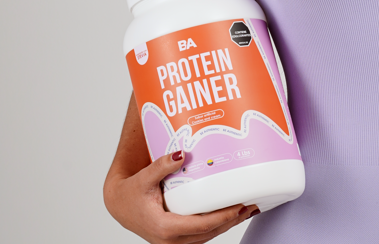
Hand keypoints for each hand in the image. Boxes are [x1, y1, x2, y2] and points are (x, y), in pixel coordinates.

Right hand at [103, 149, 259, 242]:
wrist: (119, 203)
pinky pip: (200, 235)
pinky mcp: (176, 237)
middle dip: (231, 221)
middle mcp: (169, 239)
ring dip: (227, 225)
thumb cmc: (130, 192)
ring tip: (247, 210)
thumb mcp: (144, 177)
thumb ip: (161, 165)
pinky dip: (216, 226)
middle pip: (208, 233)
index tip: (239, 205)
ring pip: (206, 237)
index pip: (200, 225)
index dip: (222, 216)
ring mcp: (173, 240)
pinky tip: (230, 215)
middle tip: (251, 205)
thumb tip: (180, 153)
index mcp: (163, 227)